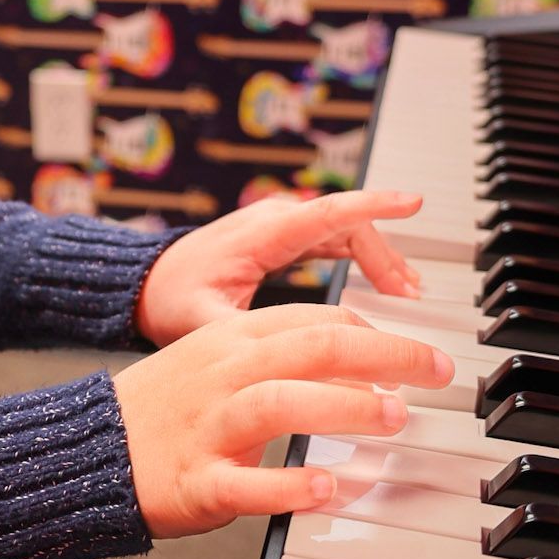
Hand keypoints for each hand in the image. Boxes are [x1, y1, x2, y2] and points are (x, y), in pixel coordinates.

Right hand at [113, 302, 453, 537]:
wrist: (85, 452)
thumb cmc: (163, 410)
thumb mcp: (216, 360)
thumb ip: (279, 354)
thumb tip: (359, 363)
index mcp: (231, 340)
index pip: (315, 319)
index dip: (376, 333)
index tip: (416, 357)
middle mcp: (223, 374)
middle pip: (312, 347)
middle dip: (385, 355)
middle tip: (434, 373)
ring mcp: (208, 427)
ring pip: (282, 401)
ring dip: (345, 407)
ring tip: (393, 419)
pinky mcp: (195, 481)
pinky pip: (245, 482)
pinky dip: (290, 485)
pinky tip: (329, 491)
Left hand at [134, 188, 424, 348]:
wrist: (147, 283)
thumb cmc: (170, 299)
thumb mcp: (202, 323)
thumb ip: (244, 336)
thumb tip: (285, 356)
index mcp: (262, 234)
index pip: (328, 212)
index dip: (373, 205)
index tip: (411, 202)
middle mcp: (275, 220)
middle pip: (347, 225)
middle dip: (385, 256)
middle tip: (411, 294)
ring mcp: (280, 225)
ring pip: (344, 231)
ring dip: (378, 257)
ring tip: (408, 292)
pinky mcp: (282, 237)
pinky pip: (334, 238)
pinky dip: (362, 257)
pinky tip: (384, 281)